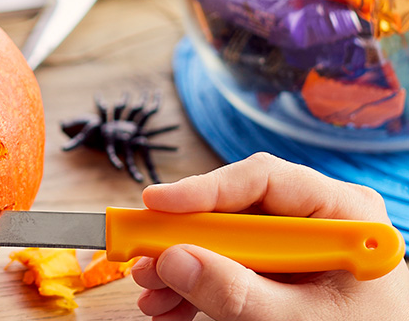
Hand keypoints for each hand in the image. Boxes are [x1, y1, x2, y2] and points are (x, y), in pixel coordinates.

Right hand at [132, 152, 408, 320]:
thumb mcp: (298, 320)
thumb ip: (238, 293)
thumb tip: (173, 259)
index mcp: (343, 214)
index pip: (264, 178)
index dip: (205, 189)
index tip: (156, 204)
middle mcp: (316, 220)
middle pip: (234, 210)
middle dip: (183, 238)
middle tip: (141, 257)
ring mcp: (294, 247)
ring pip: (222, 241)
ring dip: (180, 268)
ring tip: (151, 294)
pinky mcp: (277, 272)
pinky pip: (227, 268)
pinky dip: (195, 288)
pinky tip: (169, 307)